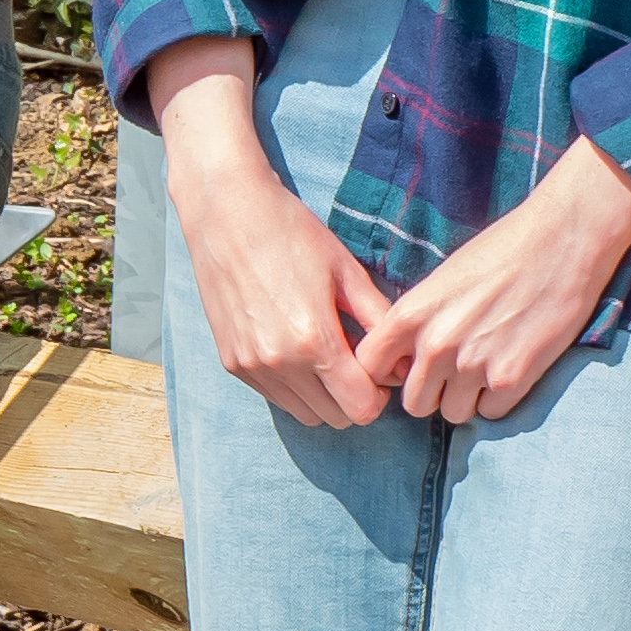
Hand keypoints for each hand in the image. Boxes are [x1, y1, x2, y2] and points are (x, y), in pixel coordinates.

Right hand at [153, 38, 390, 429]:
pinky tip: (295, 348)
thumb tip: (405, 363)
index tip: (378, 368)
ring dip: (322, 396)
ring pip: (304, 413)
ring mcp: (250, 365)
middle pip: (335, 418)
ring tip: (326, 356)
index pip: (360, 408)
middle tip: (354, 361)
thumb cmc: (291, 233)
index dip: (379, 394)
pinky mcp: (231, 361)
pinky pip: (275, 396)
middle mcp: (278, 362)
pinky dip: (293, 386)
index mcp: (313, 341)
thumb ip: (378, 322)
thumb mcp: (346, 272)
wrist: (225, 213)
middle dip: (353, 397)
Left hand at [354, 138, 630, 424]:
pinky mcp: (512, 378)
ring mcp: (473, 365)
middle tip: (453, 373)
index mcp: (409, 316)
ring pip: (452, 414)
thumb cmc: (500, 252)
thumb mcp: (440, 282)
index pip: (368, 369)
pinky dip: (499, 399)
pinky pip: (490, 414)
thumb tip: (401, 360)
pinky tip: (510, 369)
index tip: (407, 369)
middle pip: (413, 404)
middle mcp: (435, 345)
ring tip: (485, 368)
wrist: (561, 241)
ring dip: (466, 399)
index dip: (387, 374)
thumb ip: (416, 323)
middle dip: (432, 392)